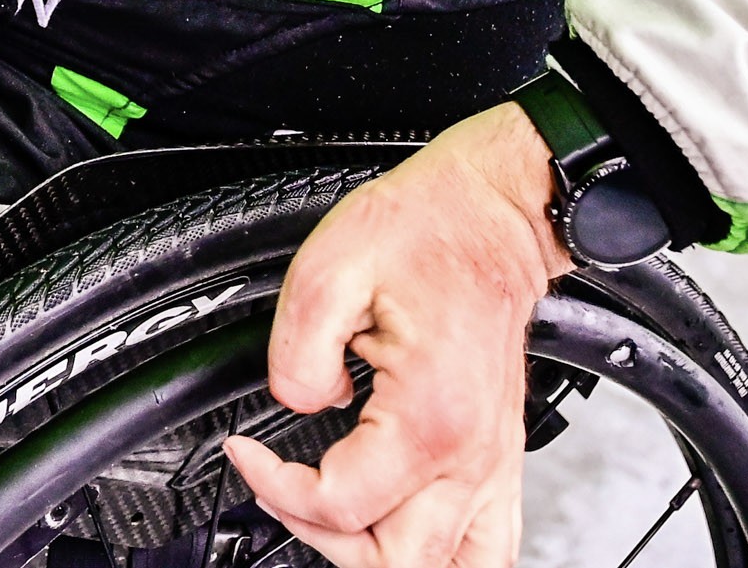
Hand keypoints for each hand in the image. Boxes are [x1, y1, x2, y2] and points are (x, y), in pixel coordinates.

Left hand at [221, 105, 569, 567]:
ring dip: (386, 558)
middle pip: (397, 561)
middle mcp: (473, 455)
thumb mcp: (329, 270)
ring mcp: (495, 464)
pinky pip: (491, 549)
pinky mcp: (501, 458)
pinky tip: (400, 534)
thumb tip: (292, 403)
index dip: (275, 487)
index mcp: (430, 416)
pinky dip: (444, 558)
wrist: (493, 214)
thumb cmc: (427, 231)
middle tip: (284, 484)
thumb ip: (296, 352)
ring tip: (339, 518)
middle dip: (324, 535)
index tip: (246, 451)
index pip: (341, 505)